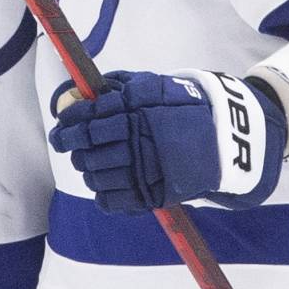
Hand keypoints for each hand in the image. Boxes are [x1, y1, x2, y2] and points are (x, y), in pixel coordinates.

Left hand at [49, 70, 286, 213]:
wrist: (226, 140)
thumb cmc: (184, 109)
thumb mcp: (154, 87)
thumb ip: (118, 86)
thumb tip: (78, 92)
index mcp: (137, 112)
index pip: (88, 119)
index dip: (69, 123)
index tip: (61, 124)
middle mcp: (139, 141)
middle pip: (88, 148)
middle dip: (71, 146)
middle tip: (66, 144)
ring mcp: (146, 170)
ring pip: (97, 176)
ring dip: (86, 169)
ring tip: (87, 163)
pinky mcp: (154, 195)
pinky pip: (113, 202)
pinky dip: (102, 195)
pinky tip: (102, 185)